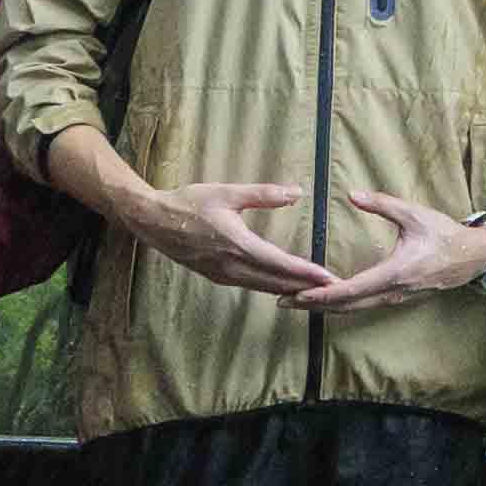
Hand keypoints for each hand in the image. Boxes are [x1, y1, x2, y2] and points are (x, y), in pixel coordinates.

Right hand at [109, 177, 333, 301]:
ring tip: (315, 293)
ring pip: (263, 287)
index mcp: (237, 245)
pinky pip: (250, 286)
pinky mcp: (216, 276)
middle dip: (306, 287)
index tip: (329, 278)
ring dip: (290, 290)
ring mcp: (222, 275)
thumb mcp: (226, 193)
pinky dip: (270, 288)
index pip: (280, 263)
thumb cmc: (189, 203)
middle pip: (276, 282)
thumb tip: (296, 192)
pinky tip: (282, 288)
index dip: (307, 272)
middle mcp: (231, 266)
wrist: (153, 221)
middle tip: (333, 291)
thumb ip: (262, 194)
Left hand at [297, 190, 485, 314]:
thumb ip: (382, 204)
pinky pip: (363, 306)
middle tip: (282, 301)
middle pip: (345, 306)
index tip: (297, 294)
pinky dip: (341, 305)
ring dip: (324, 307)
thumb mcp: (413, 214)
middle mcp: (391, 291)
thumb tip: (353, 194)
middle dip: (312, 305)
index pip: (350, 290)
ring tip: (297, 303)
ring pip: (353, 309)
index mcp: (394, 272)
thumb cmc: (443, 233)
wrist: (471, 257)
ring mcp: (394, 298)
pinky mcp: (396, 298)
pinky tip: (326, 300)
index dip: (321, 294)